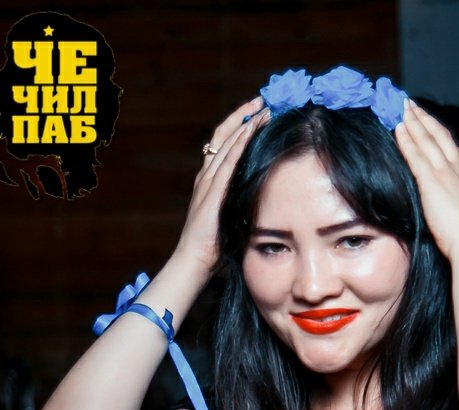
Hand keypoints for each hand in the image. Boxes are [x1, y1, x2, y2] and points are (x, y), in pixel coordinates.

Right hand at [175, 97, 268, 274]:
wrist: (195, 259)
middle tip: (263, 102)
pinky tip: (253, 129)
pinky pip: (229, 159)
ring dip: (246, 124)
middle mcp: (206, 175)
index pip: (223, 144)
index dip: (239, 126)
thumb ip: (238, 202)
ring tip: (263, 110)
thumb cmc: (213, 245)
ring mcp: (208, 181)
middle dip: (244, 116)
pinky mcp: (213, 190)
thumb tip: (259, 198)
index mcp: (208, 180)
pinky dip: (241, 141)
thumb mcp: (228, 216)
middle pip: (224, 135)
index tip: (256, 113)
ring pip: (227, 143)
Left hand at [394, 101, 458, 260]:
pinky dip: (407, 140)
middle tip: (414, 105)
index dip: (443, 137)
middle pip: (440, 137)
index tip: (436, 126)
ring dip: (415, 121)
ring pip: (427, 140)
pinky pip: (416, 155)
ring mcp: (444, 173)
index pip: (455, 152)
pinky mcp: (431, 181)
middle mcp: (457, 171)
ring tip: (403, 107)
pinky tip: (398, 128)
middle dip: (426, 119)